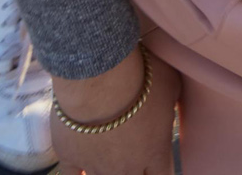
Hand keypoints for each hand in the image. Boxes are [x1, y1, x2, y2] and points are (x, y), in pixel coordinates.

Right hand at [52, 45, 179, 174]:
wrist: (98, 78)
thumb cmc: (140, 76)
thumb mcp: (170, 83)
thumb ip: (171, 100)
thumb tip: (169, 102)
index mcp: (155, 151)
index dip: (159, 169)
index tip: (155, 161)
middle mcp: (128, 166)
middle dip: (133, 172)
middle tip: (129, 158)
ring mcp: (97, 166)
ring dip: (106, 172)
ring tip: (106, 159)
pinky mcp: (70, 158)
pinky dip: (76, 174)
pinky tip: (78, 169)